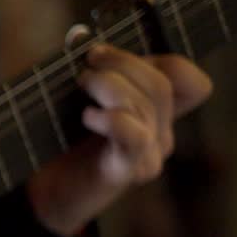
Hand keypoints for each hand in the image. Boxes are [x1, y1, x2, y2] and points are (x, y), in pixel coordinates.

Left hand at [27, 44, 212, 235]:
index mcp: (158, 116)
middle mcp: (161, 136)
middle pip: (161, 85)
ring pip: (148, 104)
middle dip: (123, 63)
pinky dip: (111, 118)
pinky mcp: (125, 171)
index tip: (107, 54)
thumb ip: (97, 75)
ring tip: (82, 83)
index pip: (189, 82)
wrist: (47, 195)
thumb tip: (85, 42)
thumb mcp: (83, 101)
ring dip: (111, 84)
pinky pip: (136, 136)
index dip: (160, 60)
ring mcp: (148, 156)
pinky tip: (88, 117)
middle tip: (87, 62)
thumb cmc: (62, 144)